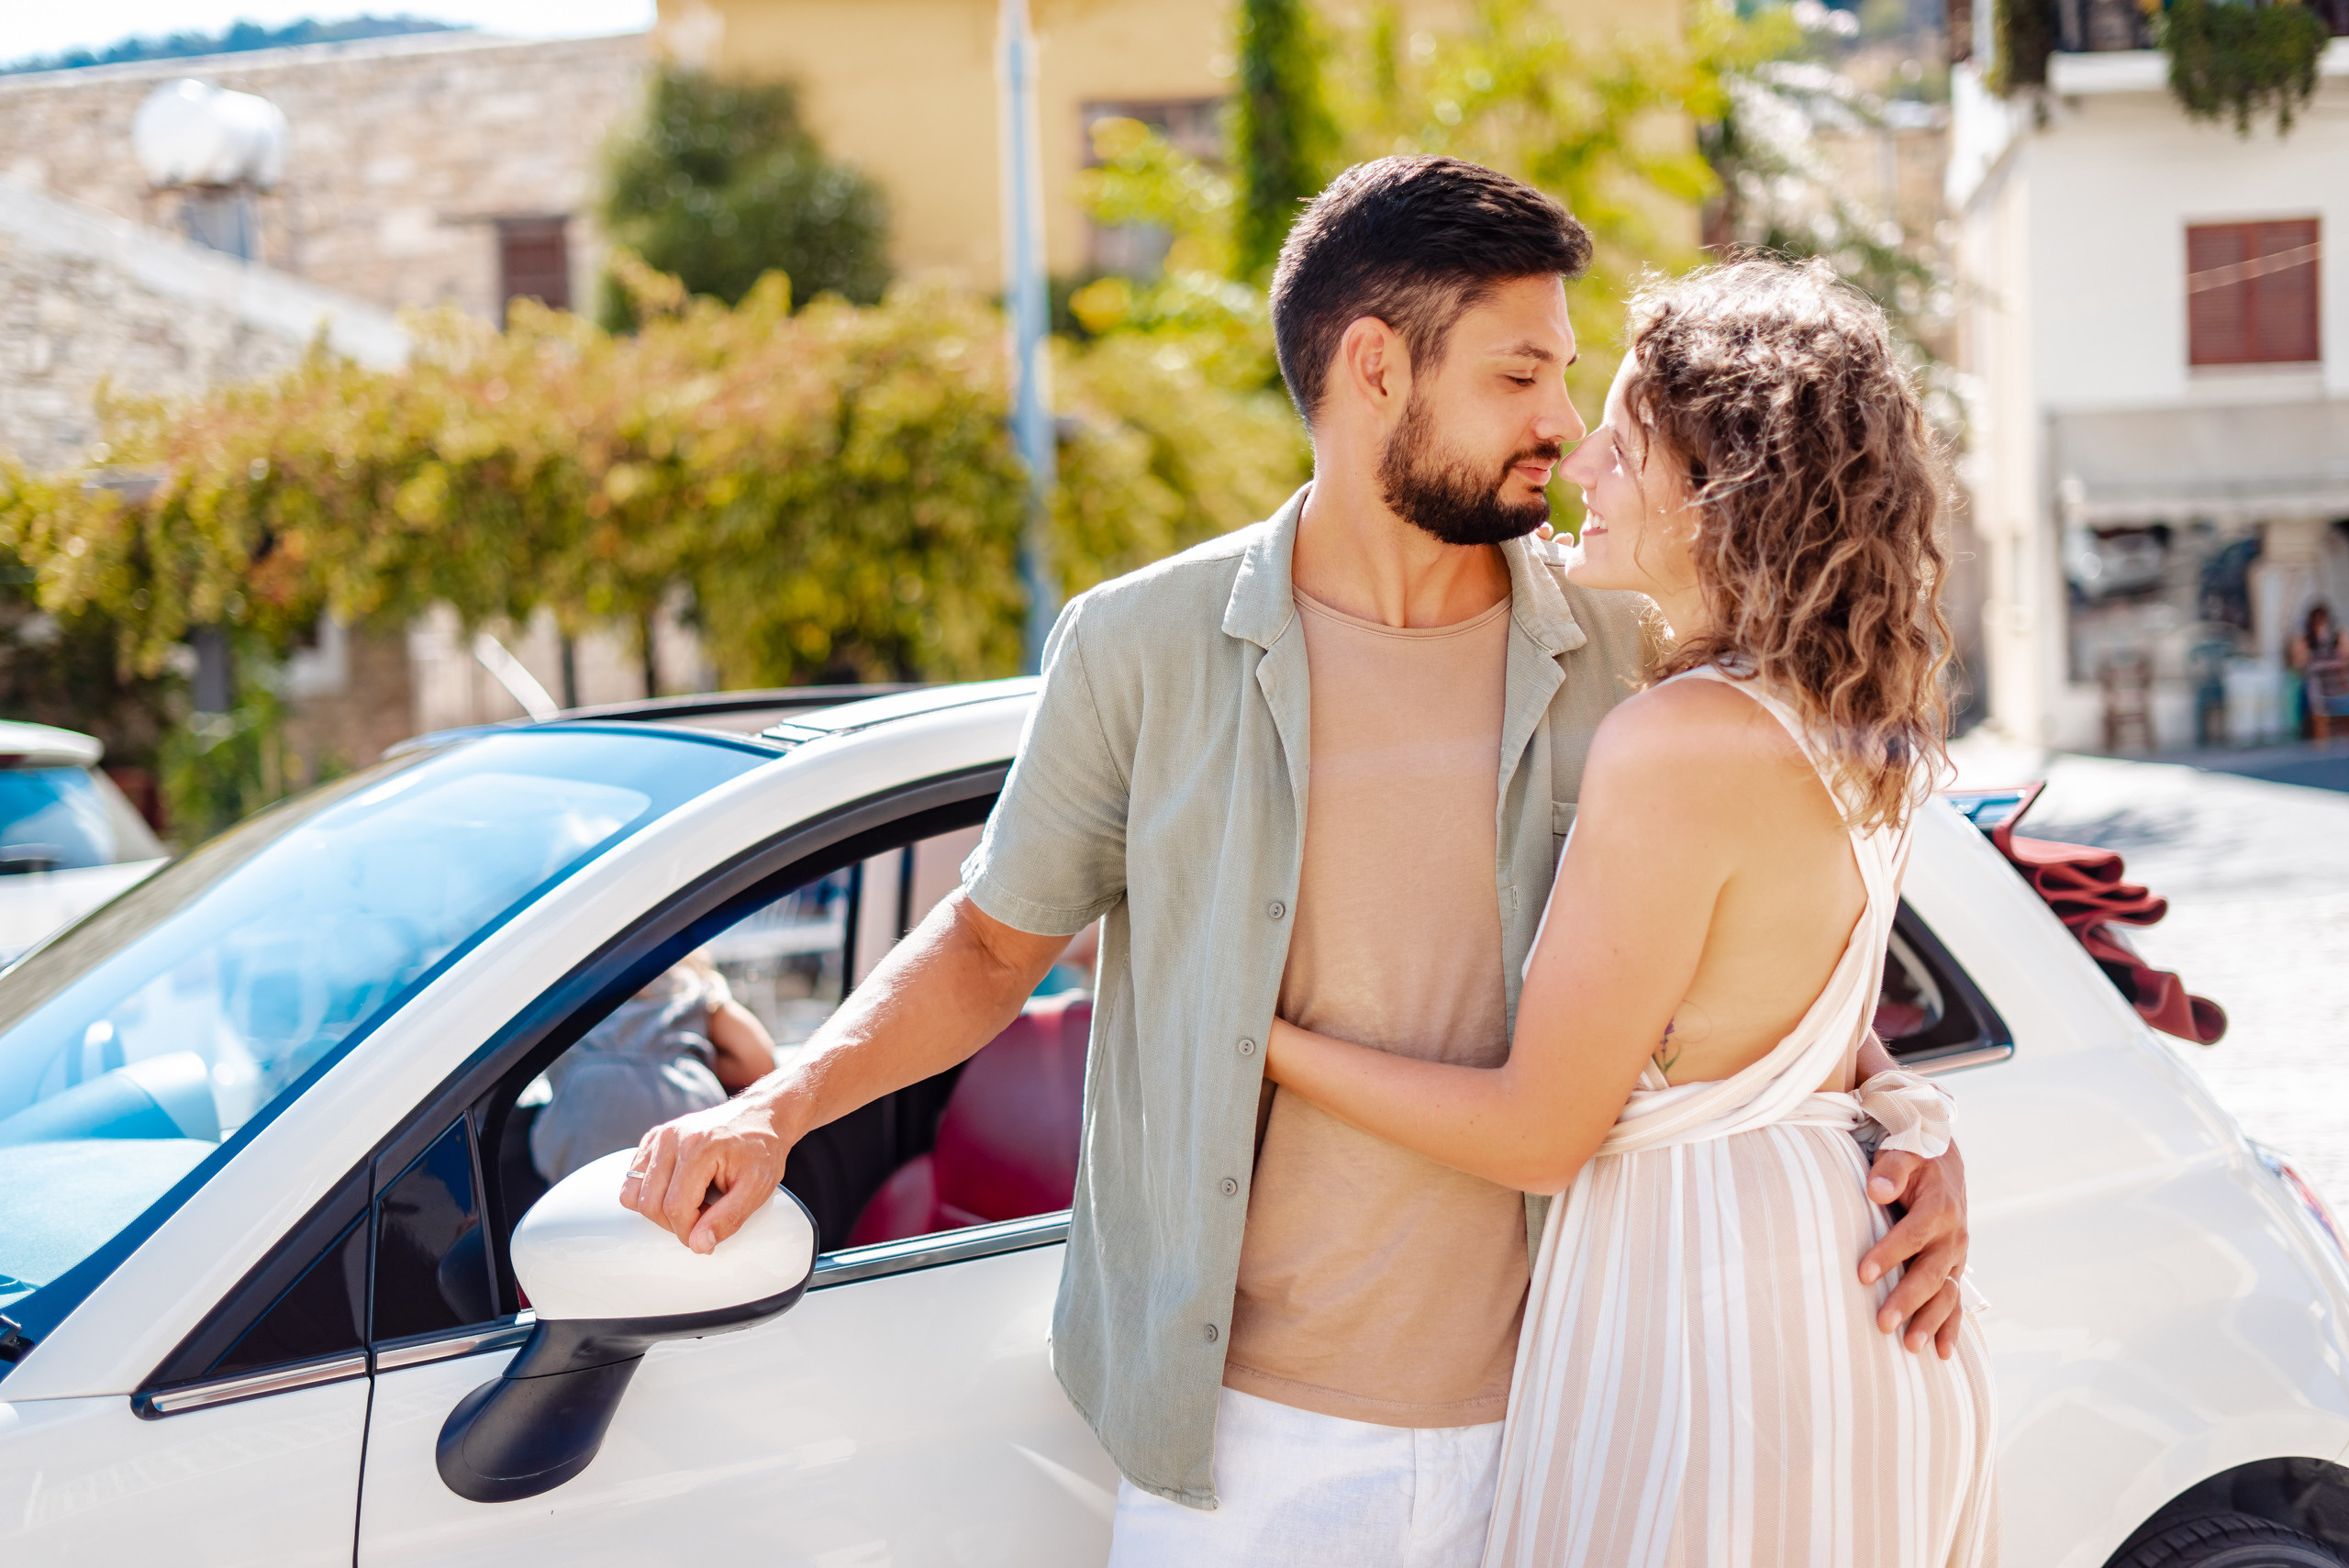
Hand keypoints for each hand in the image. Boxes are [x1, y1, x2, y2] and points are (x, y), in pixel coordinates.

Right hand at [620, 1091, 793, 1253]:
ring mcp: (659, 1136)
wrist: (760, 1116)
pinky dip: (650, 1194)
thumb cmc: (761, 1149)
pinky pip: (632, 1179)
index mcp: (699, 1148)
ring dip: (659, 1211)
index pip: (675, 1208)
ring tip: (691, 1203)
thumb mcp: (758, 1187)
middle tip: (704, 1216)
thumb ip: (728, 1218)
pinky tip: (679, 1190)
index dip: (689, 1232)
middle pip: (650, 1204)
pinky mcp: (652, 1139)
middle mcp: (672, 1138)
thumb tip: (698, 1245)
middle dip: (675, 1224)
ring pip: (633, 1194)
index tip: (709, 1232)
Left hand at [1858, 1142, 1969, 1358]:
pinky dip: (1951, 1328)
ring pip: (1945, 1294)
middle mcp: (1952, 1236)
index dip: (1889, 1255)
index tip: (1863, 1274)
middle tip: (1882, 1324)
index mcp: (1939, 1208)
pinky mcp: (1953, 1268)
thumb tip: (1877, 1191)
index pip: (1912, 1235)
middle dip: (1907, 1300)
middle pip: (1930, 1273)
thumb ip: (1891, 1169)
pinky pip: (1956, 1302)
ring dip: (1929, 1321)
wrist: (1943, 1163)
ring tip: (1909, 1346)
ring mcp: (1955, 1255)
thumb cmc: (1914, 1157)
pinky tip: (1941, 1352)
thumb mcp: (1904, 1151)